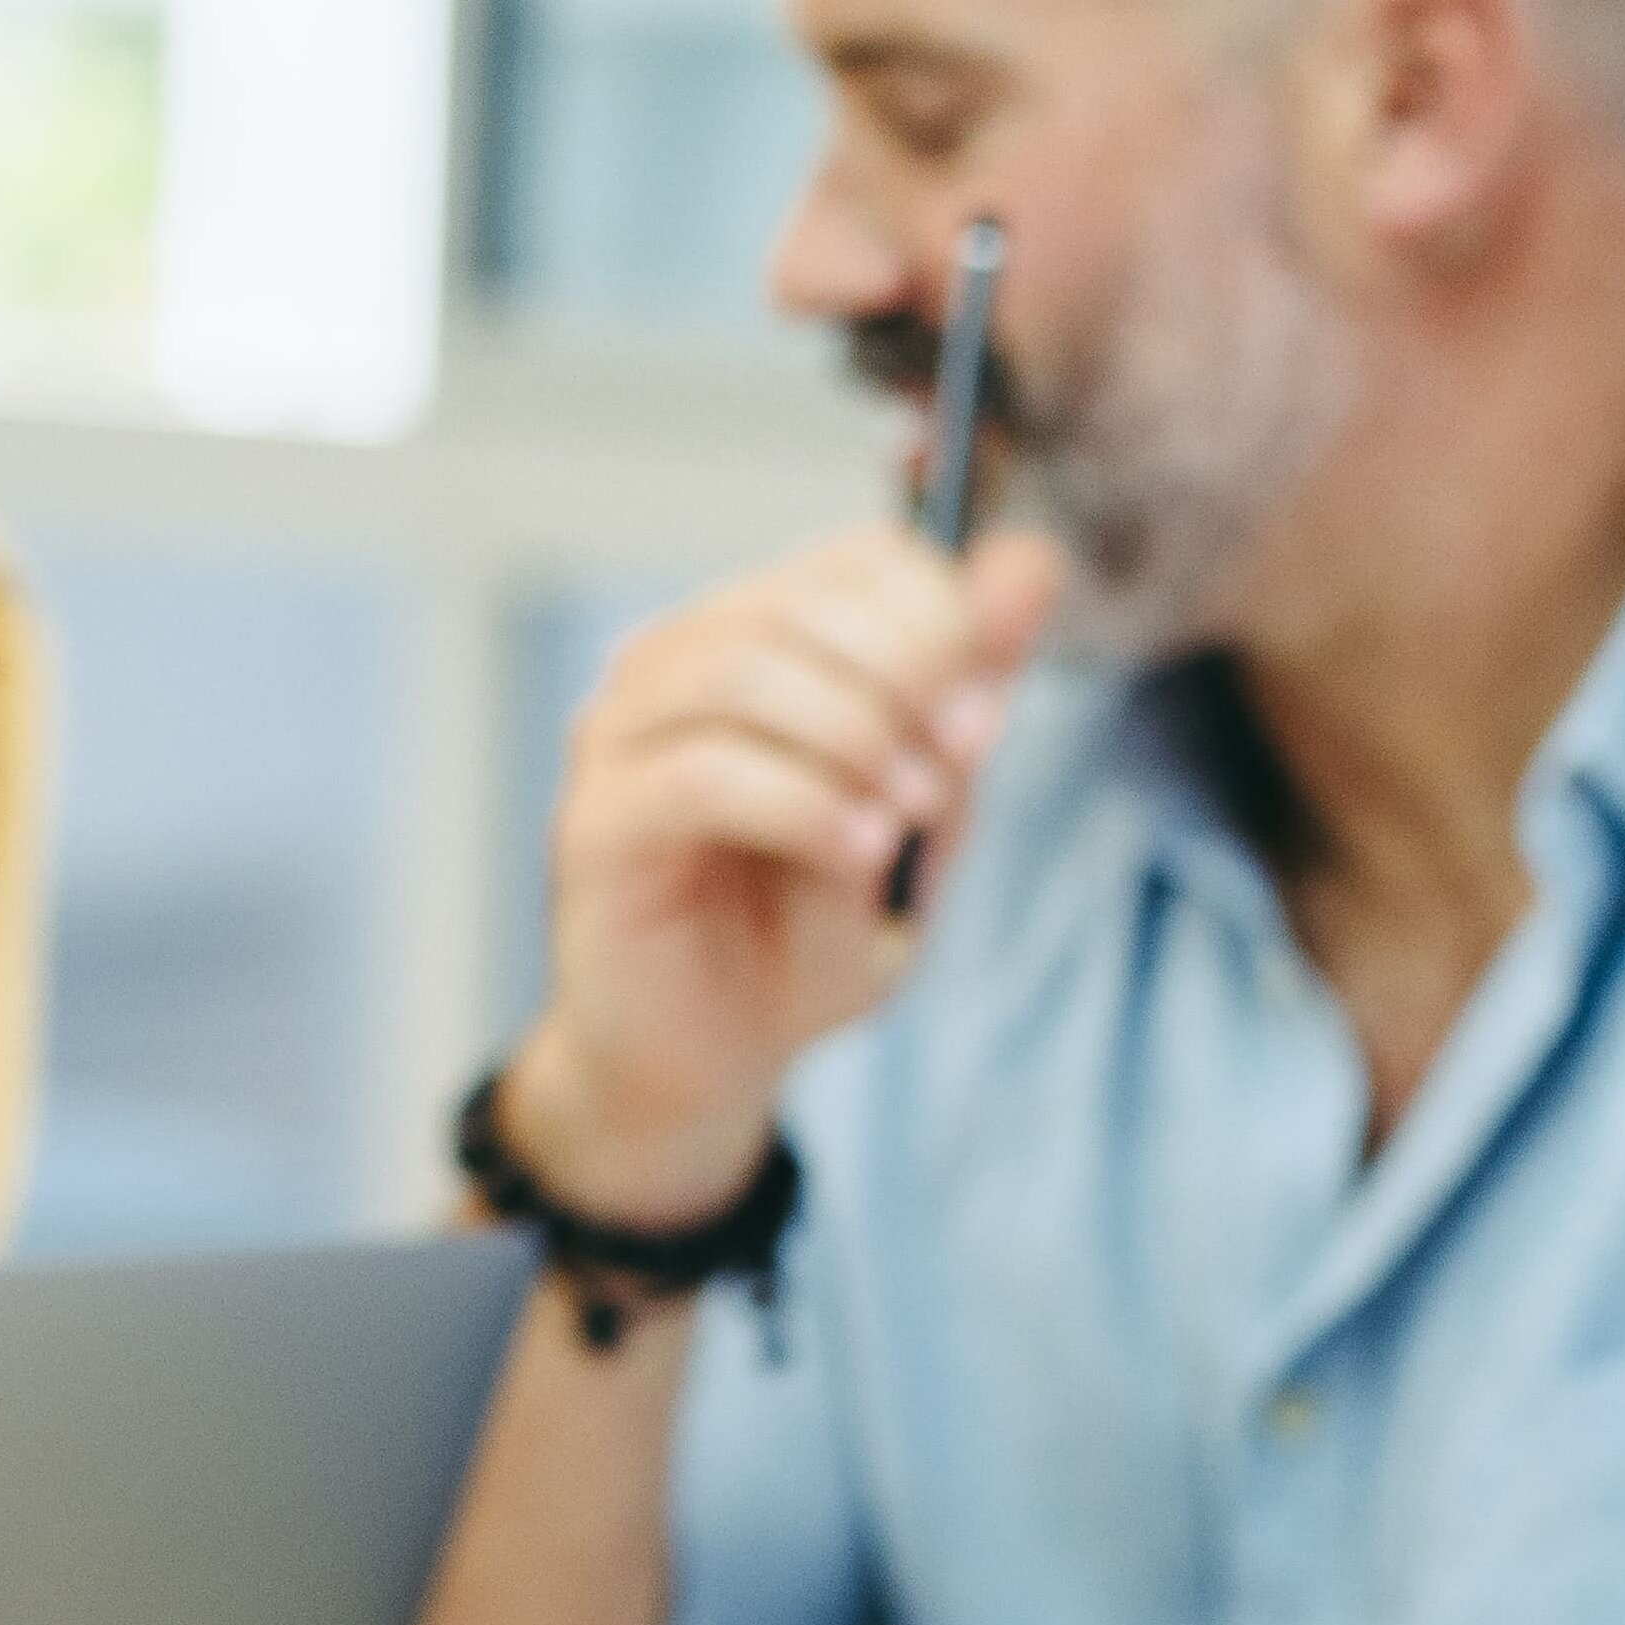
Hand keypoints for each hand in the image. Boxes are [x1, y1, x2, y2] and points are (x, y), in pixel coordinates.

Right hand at [506, 524, 1074, 1225]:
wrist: (710, 1064)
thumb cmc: (806, 934)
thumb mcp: (922, 811)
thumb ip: (967, 694)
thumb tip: (1030, 563)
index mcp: (760, 640)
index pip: (862, 561)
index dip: (943, 621)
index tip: (983, 720)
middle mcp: (675, 667)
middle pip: (799, 603)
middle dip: (905, 677)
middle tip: (953, 769)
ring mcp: (617, 739)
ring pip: (740, 673)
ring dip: (854, 739)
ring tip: (903, 819)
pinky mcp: (594, 824)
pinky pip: (700, 776)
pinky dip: (804, 806)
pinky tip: (856, 852)